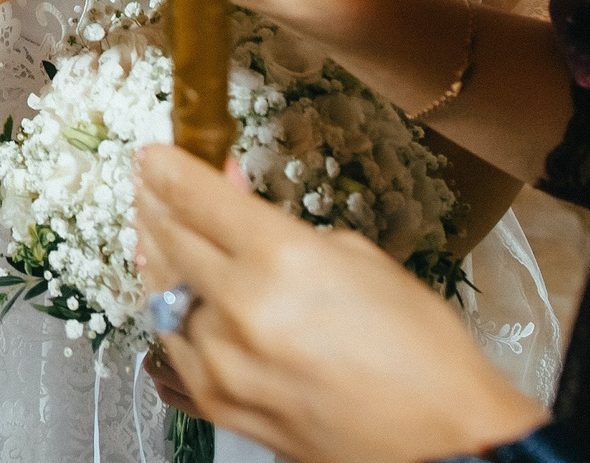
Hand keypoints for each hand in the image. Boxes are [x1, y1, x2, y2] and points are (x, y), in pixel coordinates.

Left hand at [132, 145, 544, 461]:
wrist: (443, 444)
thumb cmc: (422, 352)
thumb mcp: (359, 259)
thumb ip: (283, 227)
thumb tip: (234, 198)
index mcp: (281, 258)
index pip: (196, 196)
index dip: (167, 168)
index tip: (153, 155)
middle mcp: (241, 307)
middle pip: (171, 237)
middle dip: (154, 202)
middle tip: (147, 184)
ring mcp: (224, 361)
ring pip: (163, 292)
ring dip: (157, 256)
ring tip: (154, 229)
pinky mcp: (219, 403)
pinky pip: (175, 344)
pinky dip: (169, 311)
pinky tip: (172, 291)